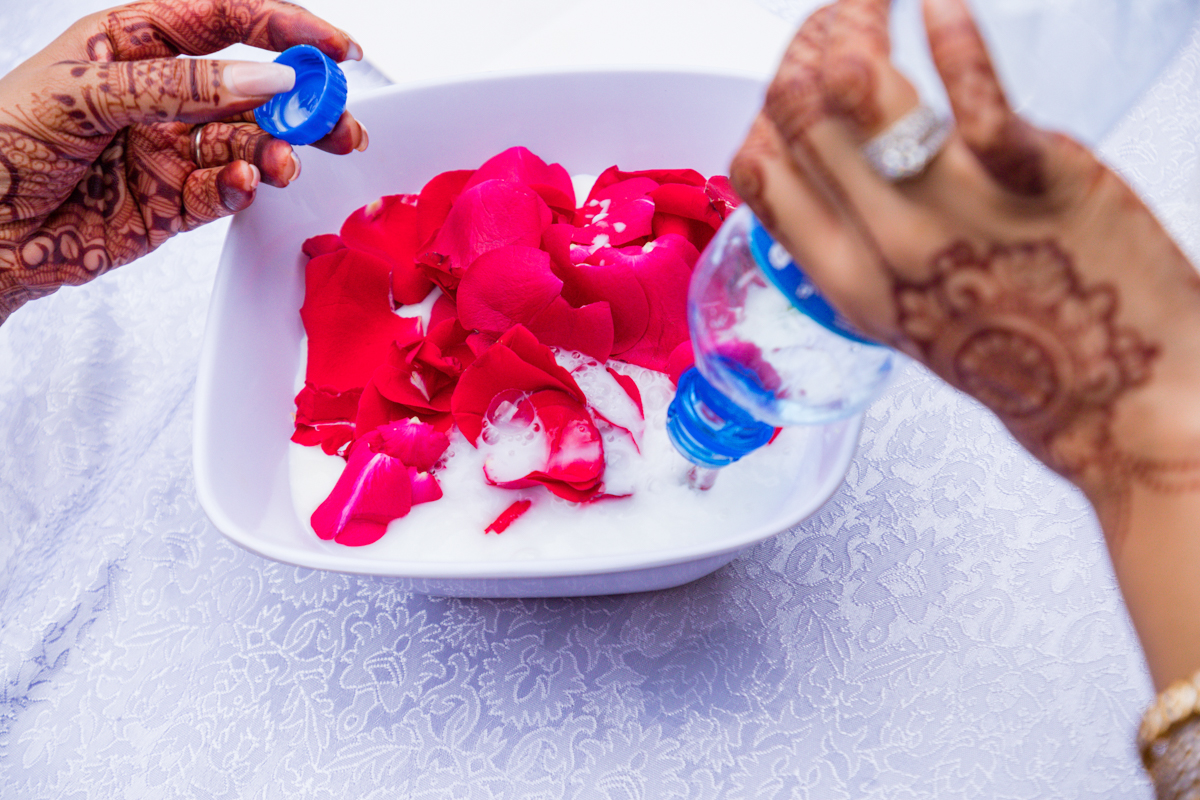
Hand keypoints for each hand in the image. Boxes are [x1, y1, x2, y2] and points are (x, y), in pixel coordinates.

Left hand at [0, 0, 369, 320]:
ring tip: (285, 163)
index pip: (226, 21)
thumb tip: (264, 77)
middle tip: (336, 121)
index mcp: (135, 45)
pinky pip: (226, 192)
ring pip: (248, 144)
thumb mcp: (86, 94)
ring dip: (276, 152)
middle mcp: (162, 96)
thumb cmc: (1, 145)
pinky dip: (241, 189)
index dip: (285, 27)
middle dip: (302, 103)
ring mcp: (171, 150)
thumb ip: (181, 87)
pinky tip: (240, 183)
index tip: (333, 49)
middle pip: (253, 89)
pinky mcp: (174, 204)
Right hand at [731, 0, 1199, 545]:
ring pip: (860, 94)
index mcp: (850, 281)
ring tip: (876, 1)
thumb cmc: (1026, 362)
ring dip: (854, 25)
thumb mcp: (911, 319)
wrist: (1121, 403)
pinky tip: (939, 9)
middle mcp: (886, 244)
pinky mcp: (1032, 182)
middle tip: (839, 16)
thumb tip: (846, 181)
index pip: (758, 171)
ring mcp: (954, 213)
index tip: (793, 77)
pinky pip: (974, 97)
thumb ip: (867, 251)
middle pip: (800, 116)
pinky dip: (952, 39)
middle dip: (806, 43)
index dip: (765, 107)